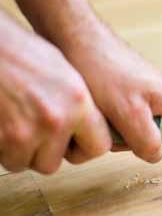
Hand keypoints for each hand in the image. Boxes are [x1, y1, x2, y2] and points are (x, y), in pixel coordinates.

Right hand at [0, 12, 110, 173]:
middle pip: (54, 163)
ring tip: (17, 123)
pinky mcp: (2, 137)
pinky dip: (3, 148)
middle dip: (44, 153)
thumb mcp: (64, 72)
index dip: (84, 148)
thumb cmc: (20, 51)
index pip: (99, 147)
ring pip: (27, 163)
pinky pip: (6, 159)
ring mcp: (26, 131)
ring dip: (21, 151)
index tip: (75, 144)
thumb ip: (78, 105)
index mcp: (78, 102)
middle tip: (36, 131)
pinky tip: (4, 123)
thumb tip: (85, 129)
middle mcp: (56, 120)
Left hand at [60, 24, 161, 162]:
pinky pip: (124, 116)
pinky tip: (97, 113)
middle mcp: (160, 94)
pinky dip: (111, 120)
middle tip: (120, 133)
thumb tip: (157, 155)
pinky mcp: (124, 91)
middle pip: (161, 131)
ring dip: (121, 131)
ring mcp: (141, 92)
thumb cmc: (103, 70)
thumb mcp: (129, 114)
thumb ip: (148, 140)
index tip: (154, 147)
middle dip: (139, 139)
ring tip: (104, 120)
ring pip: (139, 125)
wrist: (74, 39)